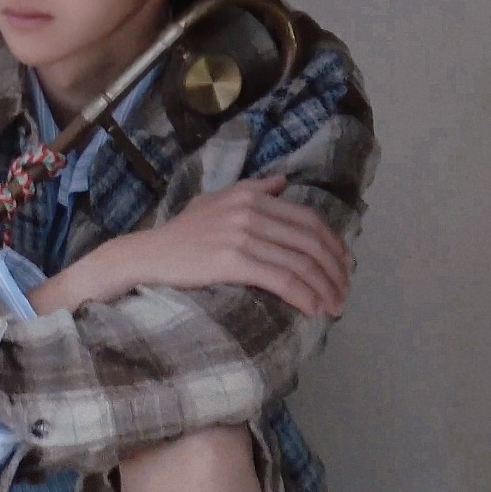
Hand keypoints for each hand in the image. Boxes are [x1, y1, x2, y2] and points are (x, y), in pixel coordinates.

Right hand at [72, 174, 351, 316]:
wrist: (146, 254)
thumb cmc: (180, 234)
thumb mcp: (215, 201)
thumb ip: (252, 189)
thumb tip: (282, 181)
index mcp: (252, 196)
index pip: (309, 220)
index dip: (334, 246)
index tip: (344, 267)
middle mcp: (250, 211)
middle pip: (311, 242)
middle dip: (335, 271)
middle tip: (343, 293)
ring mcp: (241, 235)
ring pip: (300, 263)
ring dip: (324, 289)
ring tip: (333, 307)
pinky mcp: (232, 260)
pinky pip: (280, 278)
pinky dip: (303, 295)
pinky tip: (312, 309)